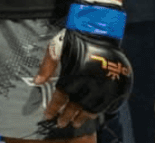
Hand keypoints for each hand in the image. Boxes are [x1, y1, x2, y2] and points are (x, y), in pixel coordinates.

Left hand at [34, 4, 132, 127]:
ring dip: (83, 117)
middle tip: (61, 123)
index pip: (61, 98)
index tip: (48, 115)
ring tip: (76, 122)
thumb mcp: (56, 49)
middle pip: (76, 107)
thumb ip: (46, 67)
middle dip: (67, 116)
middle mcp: (90, 83)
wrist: (100, 30)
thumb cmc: (75, 38)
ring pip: (92, 109)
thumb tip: (37, 82)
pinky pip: (107, 105)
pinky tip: (91, 114)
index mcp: (73, 75)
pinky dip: (98, 111)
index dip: (54, 108)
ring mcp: (105, 86)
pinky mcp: (117, 86)